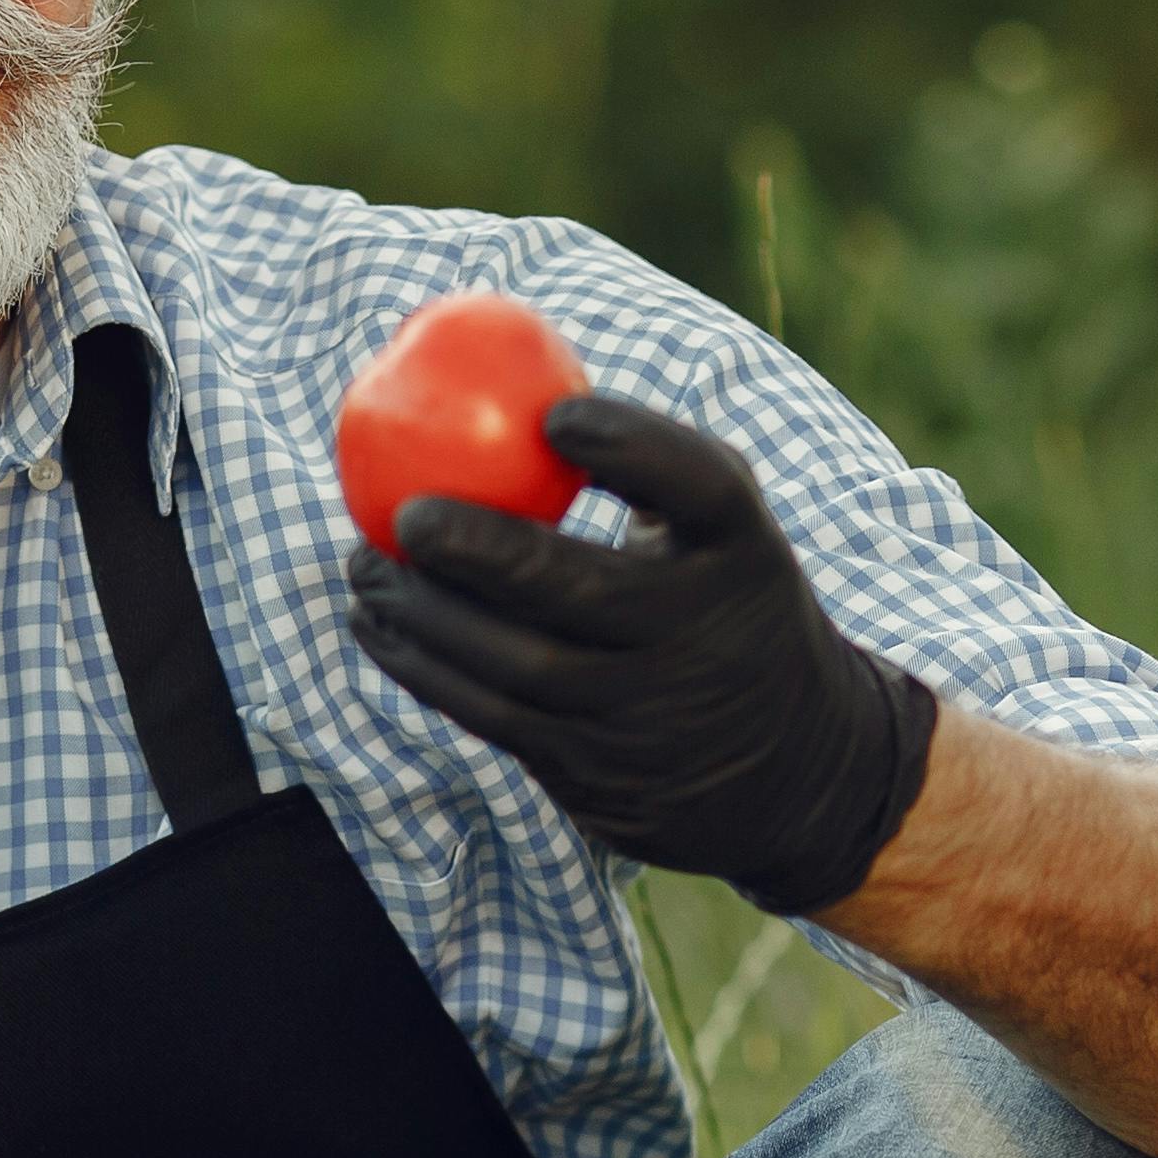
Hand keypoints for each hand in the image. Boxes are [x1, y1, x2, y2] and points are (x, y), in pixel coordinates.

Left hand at [343, 395, 938, 913]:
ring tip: (364, 566)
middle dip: (483, 552)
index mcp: (745, 553)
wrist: (794, 766)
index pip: (701, 485)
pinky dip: (423, 669)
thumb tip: (507, 380)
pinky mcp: (599, 777)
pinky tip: (378, 624)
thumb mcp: (720, 532)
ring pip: (516, 666)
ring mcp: (650, 716)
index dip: (633, 445)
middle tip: (407, 514)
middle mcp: (704, 638)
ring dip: (424, 616)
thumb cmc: (721, 603)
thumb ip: (644, 464)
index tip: (554, 417)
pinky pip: (493, 717)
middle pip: (582, 591)